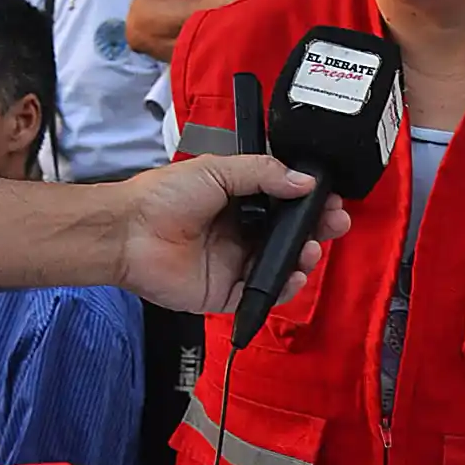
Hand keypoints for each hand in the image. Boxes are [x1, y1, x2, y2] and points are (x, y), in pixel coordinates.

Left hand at [111, 155, 349, 312]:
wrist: (128, 232)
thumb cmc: (163, 196)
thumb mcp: (217, 170)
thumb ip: (264, 173)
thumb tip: (305, 181)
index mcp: (241, 201)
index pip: (286, 203)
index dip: (310, 202)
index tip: (331, 199)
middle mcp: (242, 233)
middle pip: (291, 236)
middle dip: (317, 230)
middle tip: (335, 223)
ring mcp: (236, 264)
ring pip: (282, 266)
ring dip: (304, 258)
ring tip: (312, 249)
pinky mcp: (227, 293)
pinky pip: (263, 294)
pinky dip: (283, 288)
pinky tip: (293, 275)